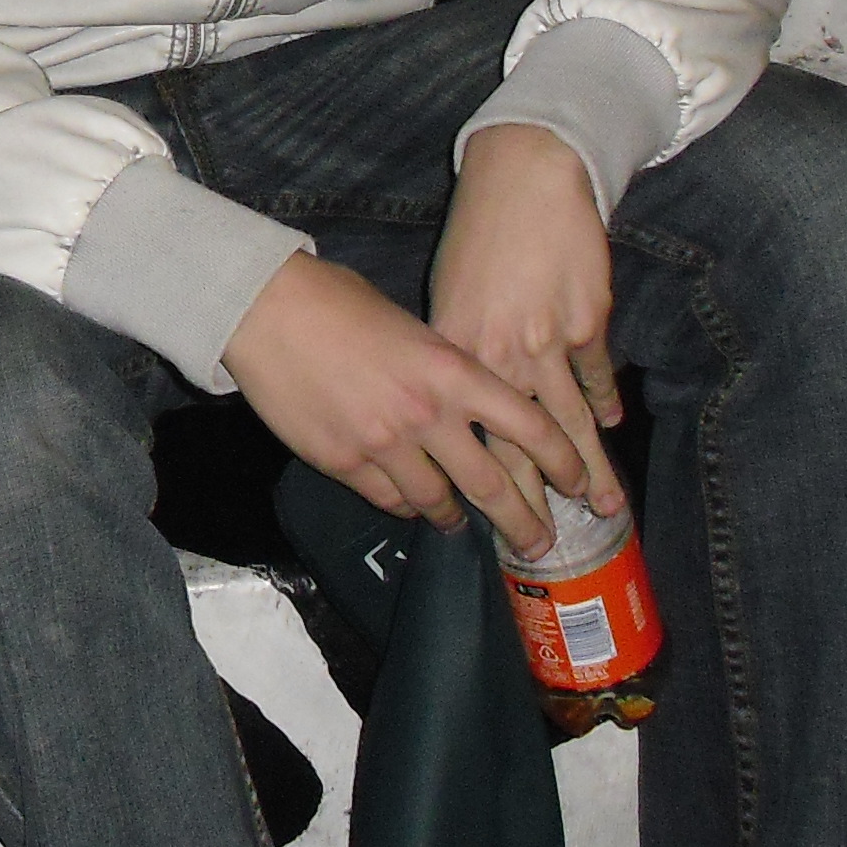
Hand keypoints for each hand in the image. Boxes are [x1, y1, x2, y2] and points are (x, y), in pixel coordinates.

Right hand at [222, 254, 601, 548]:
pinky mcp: (343, 463)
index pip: (530, 427)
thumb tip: (467, 403)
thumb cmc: (339, 302)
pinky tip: (410, 505)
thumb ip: (446, 368)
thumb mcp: (413, 325)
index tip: (580, 484)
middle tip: (540, 544)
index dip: (564, 462)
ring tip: (462, 525)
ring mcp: (384, 444)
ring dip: (455, 518)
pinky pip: (388, 500)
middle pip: (493, 484)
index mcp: (454, 370)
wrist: (266, 310)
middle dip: (523, 522)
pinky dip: (404, 506)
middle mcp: (428, 414)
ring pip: (437, 502)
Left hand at [429, 125, 628, 521]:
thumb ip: (457, 356)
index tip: (493, 526)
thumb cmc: (480, 236)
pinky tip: (609, 428)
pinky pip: (595, 378)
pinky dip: (603, 403)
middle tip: (549, 544)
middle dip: (536, 502)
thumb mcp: (449, 295)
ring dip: (586, 471)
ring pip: (567, 424)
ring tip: (600, 508)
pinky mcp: (586, 323)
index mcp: (453, 356)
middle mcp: (496, 357)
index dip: (484, 489)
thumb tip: (466, 409)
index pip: (466, 440)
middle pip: (517, 449)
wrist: (526, 179)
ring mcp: (544, 343)